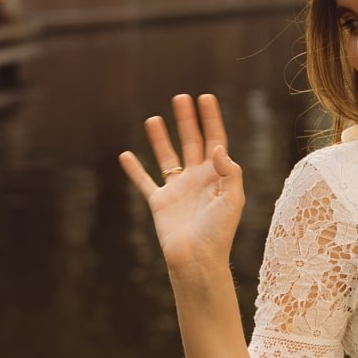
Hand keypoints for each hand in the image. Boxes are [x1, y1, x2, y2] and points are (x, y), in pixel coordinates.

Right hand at [119, 92, 244, 278]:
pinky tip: (125, 154)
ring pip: (167, 157)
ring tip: (153, 118)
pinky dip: (134, 169)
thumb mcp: (232, 199)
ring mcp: (177, 189)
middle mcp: (197, 179)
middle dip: (187, 120)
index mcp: (217, 176)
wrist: (197, 260)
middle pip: (191, 142)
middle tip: (180, 97)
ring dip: (160, 138)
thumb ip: (228, 171)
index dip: (211, 119)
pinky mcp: (159, 203)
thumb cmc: (219, 233)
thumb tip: (217, 147)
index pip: (215, 139)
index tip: (205, 97)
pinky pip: (144, 182)